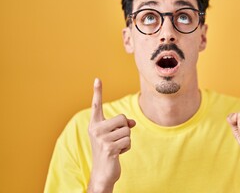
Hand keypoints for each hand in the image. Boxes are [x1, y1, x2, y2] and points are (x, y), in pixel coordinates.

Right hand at [88, 78, 135, 192]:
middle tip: (116, 140)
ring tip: (116, 147)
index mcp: (95, 124)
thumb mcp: (114, 135)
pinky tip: (118, 153)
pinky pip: (128, 140)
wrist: (103, 171)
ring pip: (127, 130)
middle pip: (122, 118)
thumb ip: (122, 125)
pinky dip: (127, 147)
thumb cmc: (109, 150)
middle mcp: (95, 129)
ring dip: (126, 140)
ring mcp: (101, 138)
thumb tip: (133, 122)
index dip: (97, 92)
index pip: (96, 105)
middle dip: (124, 129)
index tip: (97, 79)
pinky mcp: (108, 147)